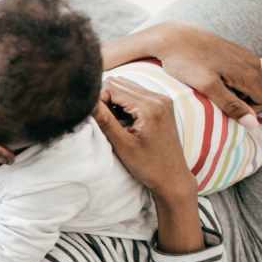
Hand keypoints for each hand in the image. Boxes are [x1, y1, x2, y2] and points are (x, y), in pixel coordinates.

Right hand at [94, 77, 194, 197]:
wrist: (173, 177)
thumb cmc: (148, 165)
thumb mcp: (122, 145)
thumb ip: (105, 120)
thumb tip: (88, 103)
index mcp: (150, 107)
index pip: (113, 87)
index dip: (98, 100)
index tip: (95, 119)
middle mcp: (159, 98)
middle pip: (120, 83)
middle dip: (106, 98)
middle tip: (103, 121)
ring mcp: (163, 100)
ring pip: (127, 87)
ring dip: (114, 100)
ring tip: (114, 122)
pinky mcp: (163, 104)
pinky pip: (136, 94)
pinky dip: (125, 103)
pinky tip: (123, 121)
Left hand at [149, 22, 261, 125]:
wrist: (172, 38)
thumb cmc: (186, 62)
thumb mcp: (207, 87)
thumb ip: (231, 105)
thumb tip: (252, 123)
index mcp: (250, 73)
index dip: (250, 111)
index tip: (227, 110)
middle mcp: (253, 62)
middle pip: (260, 93)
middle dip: (242, 102)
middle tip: (216, 99)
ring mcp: (245, 56)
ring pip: (251, 84)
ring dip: (236, 92)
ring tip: (211, 89)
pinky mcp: (235, 52)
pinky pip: (242, 74)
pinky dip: (230, 82)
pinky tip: (211, 79)